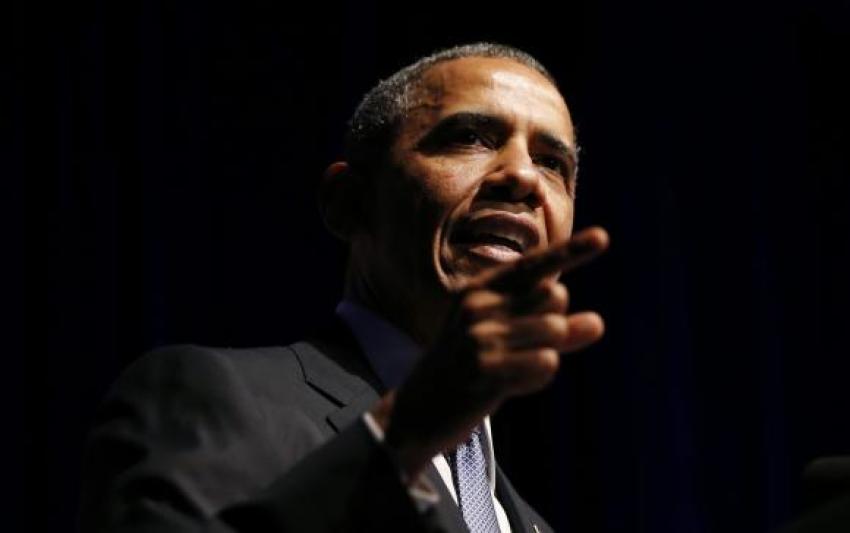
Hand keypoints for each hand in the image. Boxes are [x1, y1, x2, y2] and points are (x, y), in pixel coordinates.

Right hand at [372, 226, 609, 477]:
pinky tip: (508, 385)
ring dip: (546, 354)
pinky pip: (547, 363)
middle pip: (555, 296)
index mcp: (479, 289)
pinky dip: (538, 377)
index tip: (604, 238)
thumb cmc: (467, 370)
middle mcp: (478, 305)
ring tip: (511, 369)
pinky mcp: (486, 369)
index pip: (534, 265)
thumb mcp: (506, 340)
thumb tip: (598, 322)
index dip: (571, 251)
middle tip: (517, 348)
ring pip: (555, 329)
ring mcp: (480, 336)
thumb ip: (552, 329)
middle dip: (554, 323)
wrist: (418, 412)